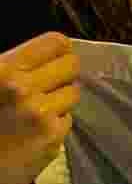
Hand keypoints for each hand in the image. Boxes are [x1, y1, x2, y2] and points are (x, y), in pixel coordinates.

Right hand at [0, 33, 78, 183]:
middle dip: (61, 73)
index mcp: (4, 70)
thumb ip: (11, 67)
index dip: (57, 50)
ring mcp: (41, 116)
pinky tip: (32, 130)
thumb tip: (45, 52)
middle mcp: (25, 90)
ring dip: (58, 98)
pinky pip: (67, 119)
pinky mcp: (51, 140)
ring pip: (72, 93)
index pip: (56, 43)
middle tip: (46, 84)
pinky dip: (54, 122)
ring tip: (34, 109)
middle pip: (71, 66)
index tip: (52, 58)